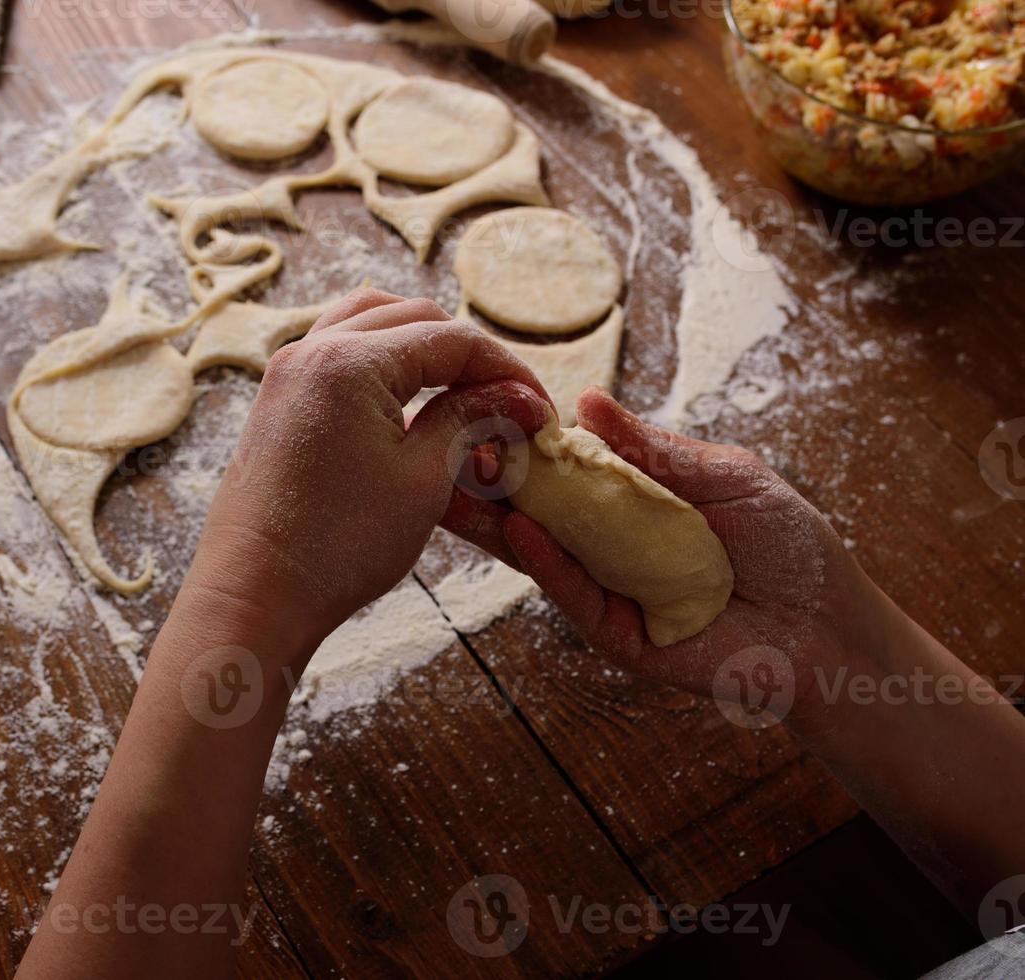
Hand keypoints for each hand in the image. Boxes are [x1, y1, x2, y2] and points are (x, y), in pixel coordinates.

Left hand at [186, 288, 549, 668]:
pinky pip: (337, 350)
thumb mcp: (422, 480)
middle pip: (413, 318)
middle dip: (468, 355)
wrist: (253, 594)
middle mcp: (312, 350)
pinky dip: (381, 360)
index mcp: (351, 362)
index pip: (453, 340)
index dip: (507, 371)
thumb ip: (468, 420)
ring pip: (370, 322)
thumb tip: (514, 396)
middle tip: (507, 402)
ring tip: (462, 391)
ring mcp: (287, 371)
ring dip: (422, 345)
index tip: (539, 409)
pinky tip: (407, 400)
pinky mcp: (277, 398)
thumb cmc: (337, 548)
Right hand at [446, 386, 888, 717]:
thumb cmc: (790, 546)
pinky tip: (518, 529)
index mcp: (633, 503)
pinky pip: (572, 596)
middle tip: (442, 447)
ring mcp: (609, 591)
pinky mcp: (617, 635)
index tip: (482, 411)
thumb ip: (652, 449)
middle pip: (536, 510)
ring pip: (538, 554)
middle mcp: (610, 546)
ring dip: (495, 519)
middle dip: (490, 480)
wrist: (831, 628)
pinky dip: (544, 563)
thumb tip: (585, 401)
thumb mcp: (724, 477)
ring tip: (456, 483)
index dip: (526, 443)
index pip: (565, 469)